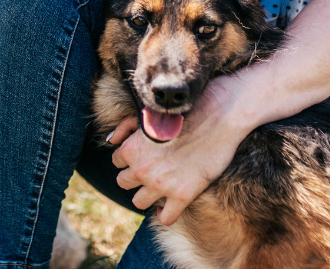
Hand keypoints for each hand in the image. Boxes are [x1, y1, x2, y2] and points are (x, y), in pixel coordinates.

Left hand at [109, 75, 248, 224]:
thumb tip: (111, 141)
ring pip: (139, 202)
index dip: (130, 159)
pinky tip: (171, 204)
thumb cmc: (184, 112)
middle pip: (123, 183)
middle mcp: (142, 170)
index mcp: (131, 150)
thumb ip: (125, 128)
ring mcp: (161, 186)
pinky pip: (166, 218)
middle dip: (134, 177)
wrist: (218, 117)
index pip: (117, 162)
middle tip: (150, 171)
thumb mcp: (148, 114)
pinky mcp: (183, 196)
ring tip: (159, 187)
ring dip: (147, 195)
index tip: (142, 156)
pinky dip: (166, 213)